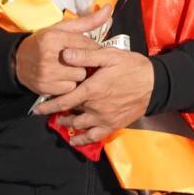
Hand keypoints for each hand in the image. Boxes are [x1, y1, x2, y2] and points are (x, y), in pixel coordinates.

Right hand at [14, 5, 108, 95]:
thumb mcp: (63, 28)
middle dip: (83, 61)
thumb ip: (88, 21)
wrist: (17, 61)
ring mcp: (45, 74)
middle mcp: (48, 56)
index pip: (87, 44)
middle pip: (85, 62)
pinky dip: (68, 84)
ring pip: (79, 77)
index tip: (85, 48)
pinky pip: (69, 89)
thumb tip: (108, 8)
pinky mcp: (44, 88)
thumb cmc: (44, 42)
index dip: (90, 47)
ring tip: (67, 67)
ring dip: (76, 74)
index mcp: (54, 38)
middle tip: (74, 58)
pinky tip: (61, 77)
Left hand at [31, 47, 153, 145]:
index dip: (48, 106)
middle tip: (51, 112)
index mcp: (92, 90)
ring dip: (68, 124)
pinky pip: (94, 137)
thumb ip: (86, 56)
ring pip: (79, 126)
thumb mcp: (110, 56)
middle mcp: (95, 108)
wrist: (156, 84)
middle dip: (58, 113)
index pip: (63, 101)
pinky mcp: (113, 125)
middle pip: (70, 114)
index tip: (36, 110)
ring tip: (63, 120)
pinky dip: (82, 140)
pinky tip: (76, 139)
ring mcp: (104, 118)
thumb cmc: (133, 67)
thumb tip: (64, 54)